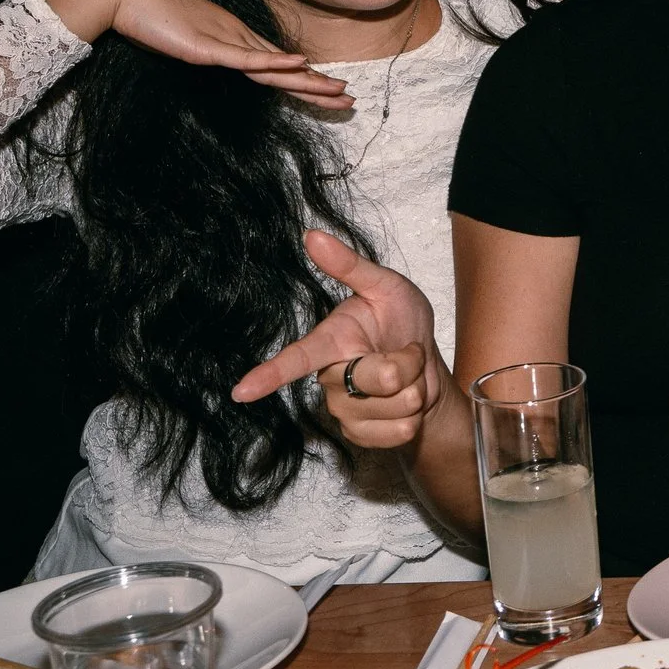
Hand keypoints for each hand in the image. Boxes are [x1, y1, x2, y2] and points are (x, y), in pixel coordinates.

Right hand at [42, 0, 348, 105]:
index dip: (305, 81)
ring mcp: (222, 40)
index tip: (330, 94)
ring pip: (274, 65)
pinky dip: (272, 61)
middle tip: (351, 101)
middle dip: (318, 87)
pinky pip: (244, 56)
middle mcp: (236, 38)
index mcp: (233, 40)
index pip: (277, 66)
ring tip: (337, 91)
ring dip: (307, 79)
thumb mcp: (187, 40)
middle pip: (285, 68)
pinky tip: (296, 64)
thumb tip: (224, 60)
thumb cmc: (150, 16)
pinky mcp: (205, 45)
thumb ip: (207, 50)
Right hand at [231, 230, 446, 447]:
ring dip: (414, 390)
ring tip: (407, 376)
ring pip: (392, 407)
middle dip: (407, 363)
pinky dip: (414, 417)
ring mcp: (344, 410)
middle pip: (377, 378)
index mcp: (331, 341)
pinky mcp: (362, 434)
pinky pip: (397, 433)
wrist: (427, 364)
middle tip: (407, 352)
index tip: (241, 390)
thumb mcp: (385, 286)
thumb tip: (312, 235)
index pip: (296, 358)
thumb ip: (350, 265)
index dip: (270, 374)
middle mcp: (331, 377)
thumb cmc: (401, 321)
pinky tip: (406, 406)